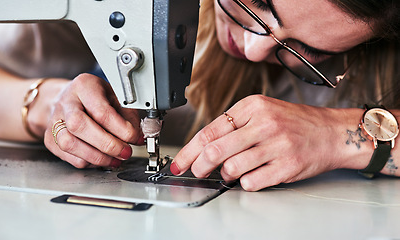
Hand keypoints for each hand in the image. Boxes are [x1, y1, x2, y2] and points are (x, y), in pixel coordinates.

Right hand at [44, 74, 142, 167]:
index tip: (135, 137)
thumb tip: (141, 134)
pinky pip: (68, 156)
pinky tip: (102, 159)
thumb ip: (129, 114)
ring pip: (70, 143)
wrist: (68, 98)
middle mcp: (66, 102)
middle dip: (108, 144)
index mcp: (84, 86)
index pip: (101, 111)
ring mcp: (54, 121)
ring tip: (116, 159)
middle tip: (126, 152)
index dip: (122, 129)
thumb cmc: (95, 97)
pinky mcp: (50, 139)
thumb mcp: (115, 97)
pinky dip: (88, 162)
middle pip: (80, 126)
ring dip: (97, 157)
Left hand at [171, 95, 344, 190]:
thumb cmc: (295, 123)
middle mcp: (263, 123)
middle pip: (215, 150)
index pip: (209, 131)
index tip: (179, 163)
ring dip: (225, 175)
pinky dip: (245, 183)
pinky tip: (251, 176)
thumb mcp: (263, 112)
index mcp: (252, 107)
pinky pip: (252, 181)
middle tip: (197, 172)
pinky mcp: (287, 166)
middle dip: (199, 167)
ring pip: (231, 168)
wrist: (332, 132)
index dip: (188, 151)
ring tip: (231, 172)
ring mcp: (276, 144)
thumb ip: (234, 126)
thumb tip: (204, 149)